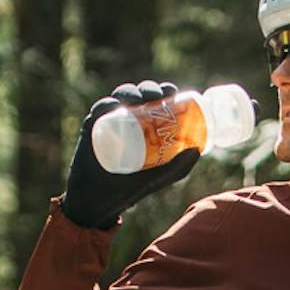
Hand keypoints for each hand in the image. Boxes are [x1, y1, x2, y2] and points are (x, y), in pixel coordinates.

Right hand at [62, 80, 202, 229]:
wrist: (104, 200)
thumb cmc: (132, 186)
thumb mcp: (161, 176)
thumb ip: (180, 167)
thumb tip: (198, 151)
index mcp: (144, 124)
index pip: (154, 100)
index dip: (163, 91)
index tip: (173, 92)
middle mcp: (126, 119)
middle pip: (138, 95)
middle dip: (148, 89)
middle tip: (157, 96)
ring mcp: (108, 122)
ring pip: (118, 98)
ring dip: (129, 92)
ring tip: (139, 99)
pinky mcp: (91, 129)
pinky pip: (97, 112)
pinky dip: (105, 105)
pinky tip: (114, 105)